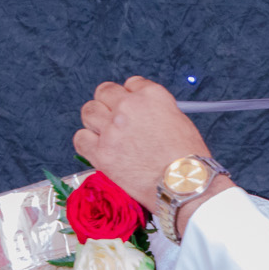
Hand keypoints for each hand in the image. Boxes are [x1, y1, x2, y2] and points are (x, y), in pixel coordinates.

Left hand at [73, 78, 214, 212]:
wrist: (184, 186)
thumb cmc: (188, 160)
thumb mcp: (179, 122)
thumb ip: (157, 112)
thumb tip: (143, 116)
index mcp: (151, 96)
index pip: (131, 83)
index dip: (131, 97)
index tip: (132, 107)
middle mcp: (129, 107)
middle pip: (105, 91)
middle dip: (109, 103)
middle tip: (114, 117)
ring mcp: (112, 129)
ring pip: (89, 111)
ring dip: (95, 120)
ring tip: (105, 132)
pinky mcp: (101, 153)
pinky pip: (80, 138)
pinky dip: (87, 142)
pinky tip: (97, 148)